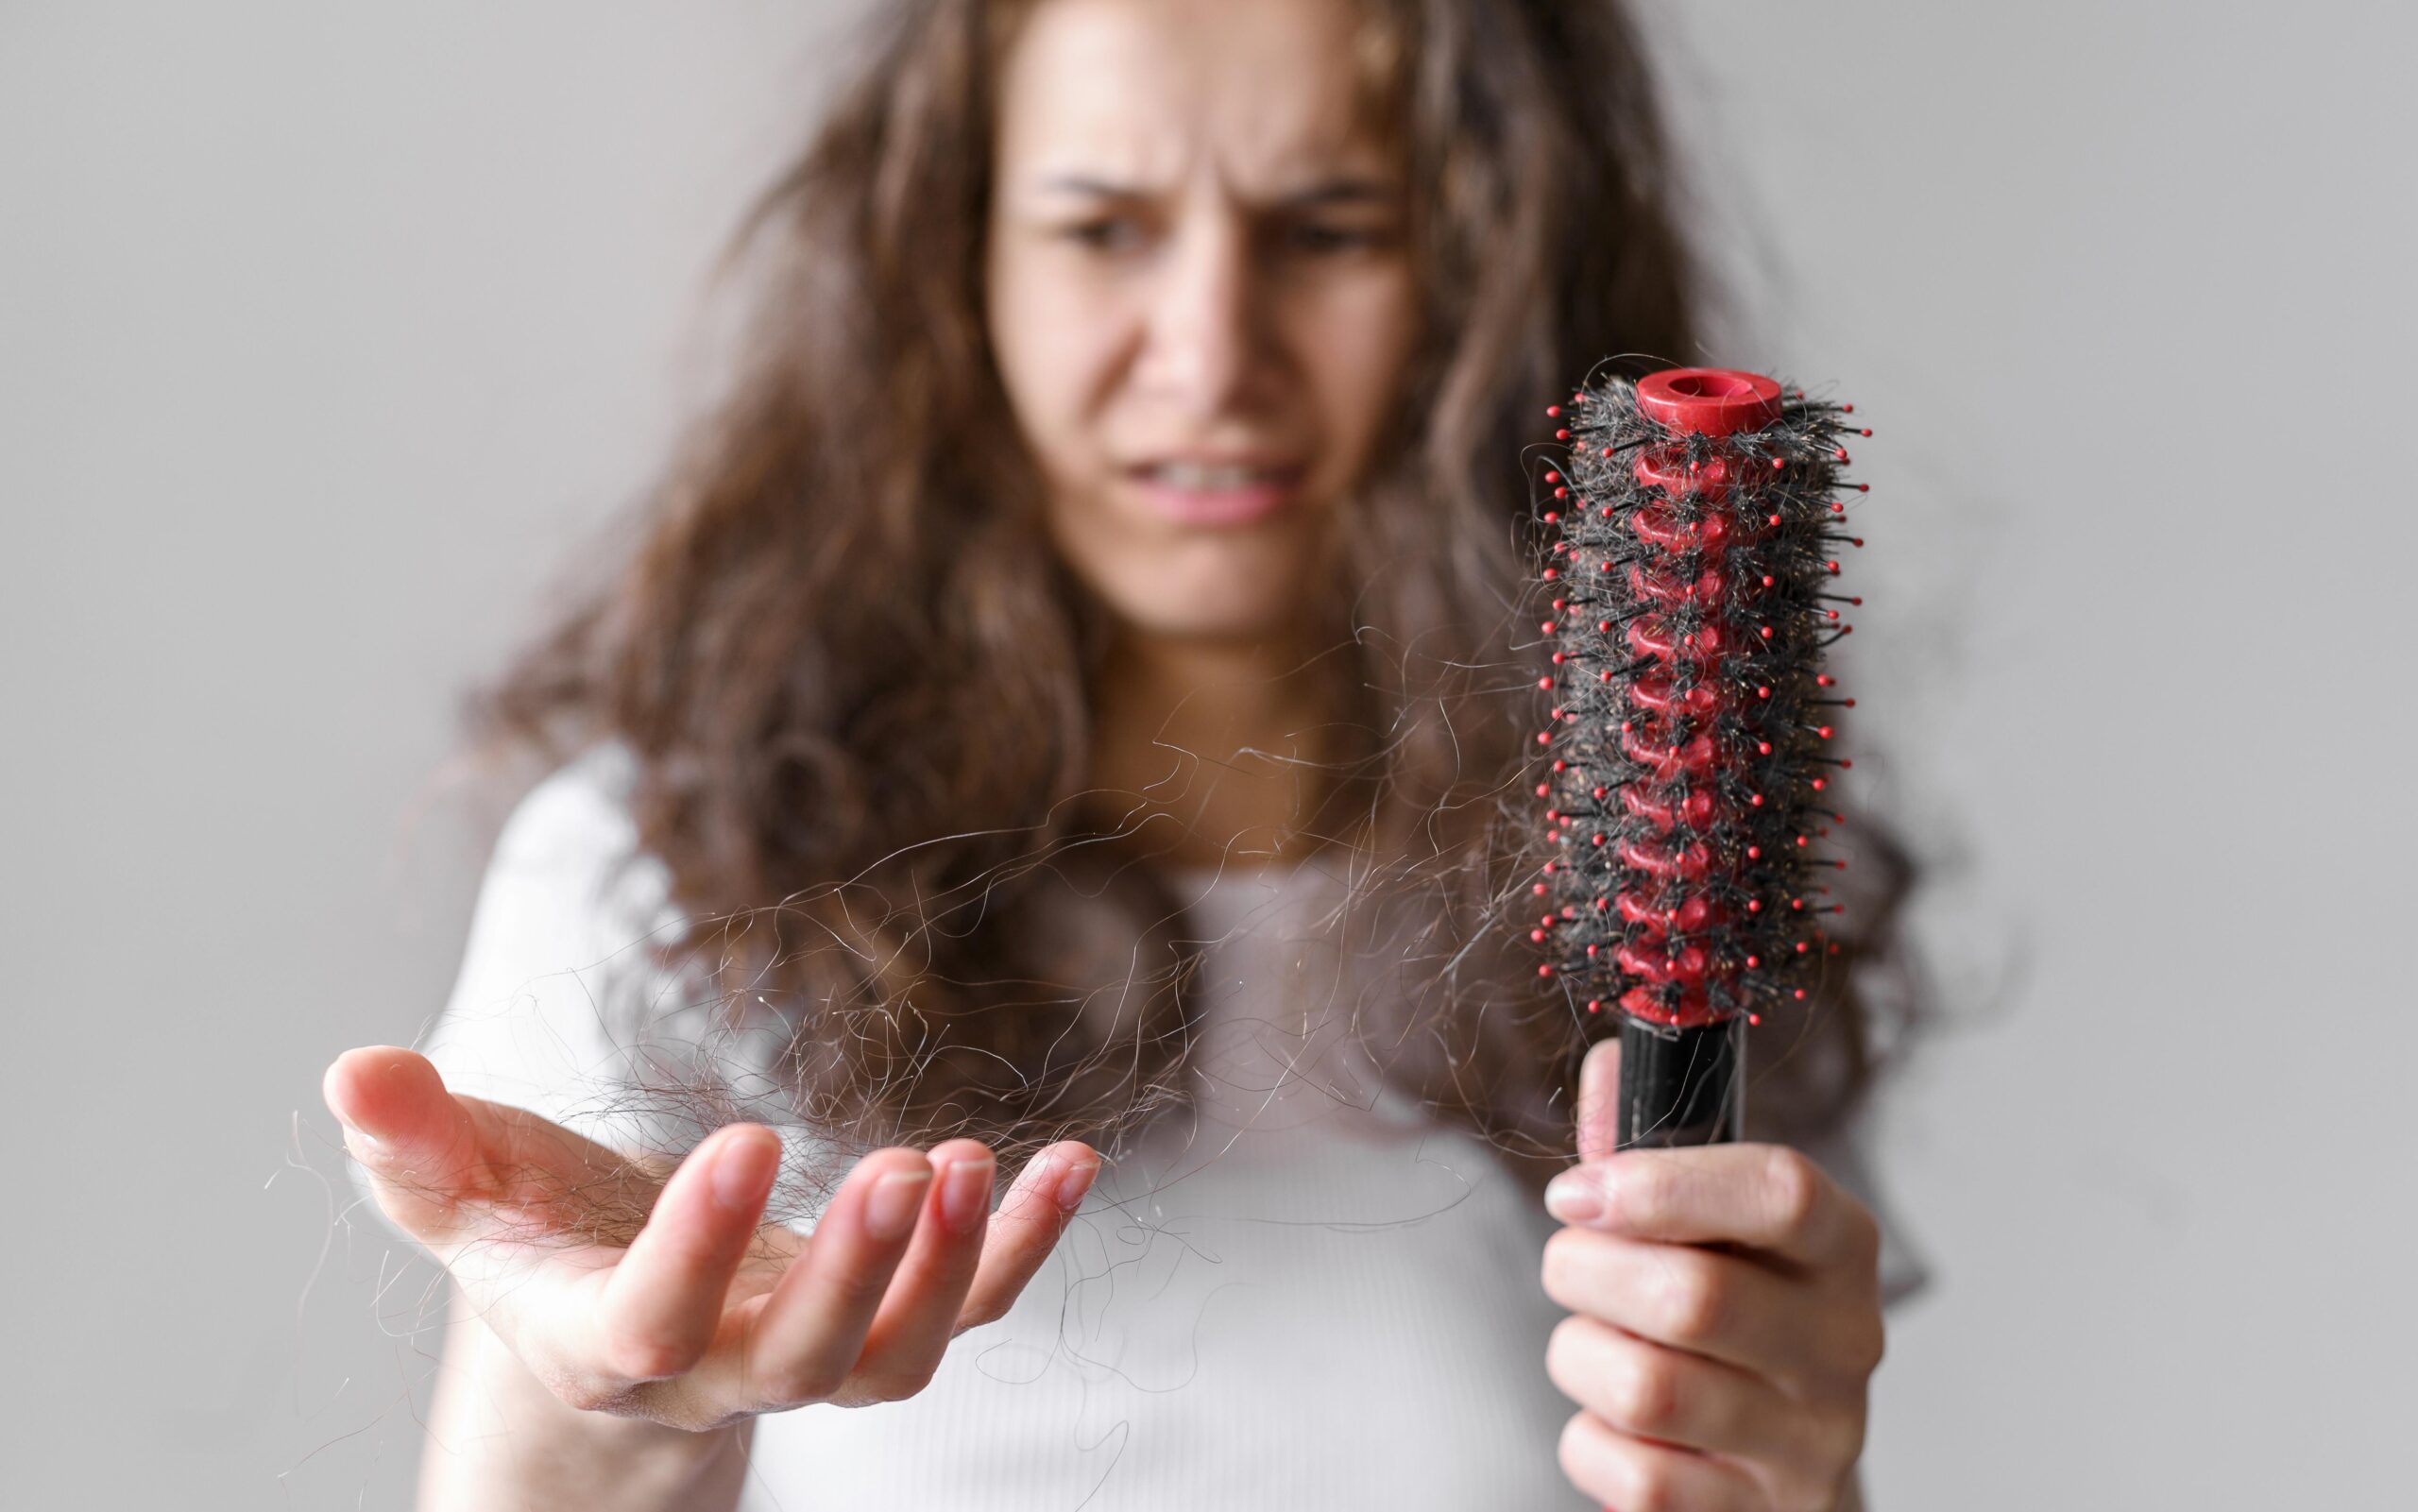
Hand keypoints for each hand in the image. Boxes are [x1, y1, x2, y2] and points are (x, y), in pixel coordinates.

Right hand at [323, 1045, 1098, 1431]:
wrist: (615, 1322)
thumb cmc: (535, 1244)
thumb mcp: (463, 1195)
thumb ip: (414, 1146)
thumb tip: (351, 1069)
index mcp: (604, 1341)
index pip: (649, 1323)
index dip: (698, 1250)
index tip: (751, 1138)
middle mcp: (718, 1371)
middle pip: (800, 1361)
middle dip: (855, 1275)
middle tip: (905, 1169)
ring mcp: (813, 1359)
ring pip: (894, 1357)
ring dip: (950, 1269)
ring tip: (977, 1162)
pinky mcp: (883, 1325)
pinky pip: (973, 1309)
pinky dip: (1025, 1246)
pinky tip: (1072, 1162)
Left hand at [1539, 1039, 1883, 1509]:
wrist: (1778, 1469)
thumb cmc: (1730, 1319)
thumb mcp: (1706, 1225)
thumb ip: (1651, 1145)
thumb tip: (1610, 1058)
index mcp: (1840, 1247)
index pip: (1781, 1192)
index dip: (1664, 1183)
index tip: (1577, 1190)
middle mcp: (1844, 1345)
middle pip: (1693, 1297)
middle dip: (1587, 1272)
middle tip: (1568, 1264)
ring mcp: (1809, 1443)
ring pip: (1648, 1388)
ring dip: (1580, 1357)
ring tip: (1593, 1344)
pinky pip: (1632, 1475)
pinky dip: (1590, 1441)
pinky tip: (1616, 1424)